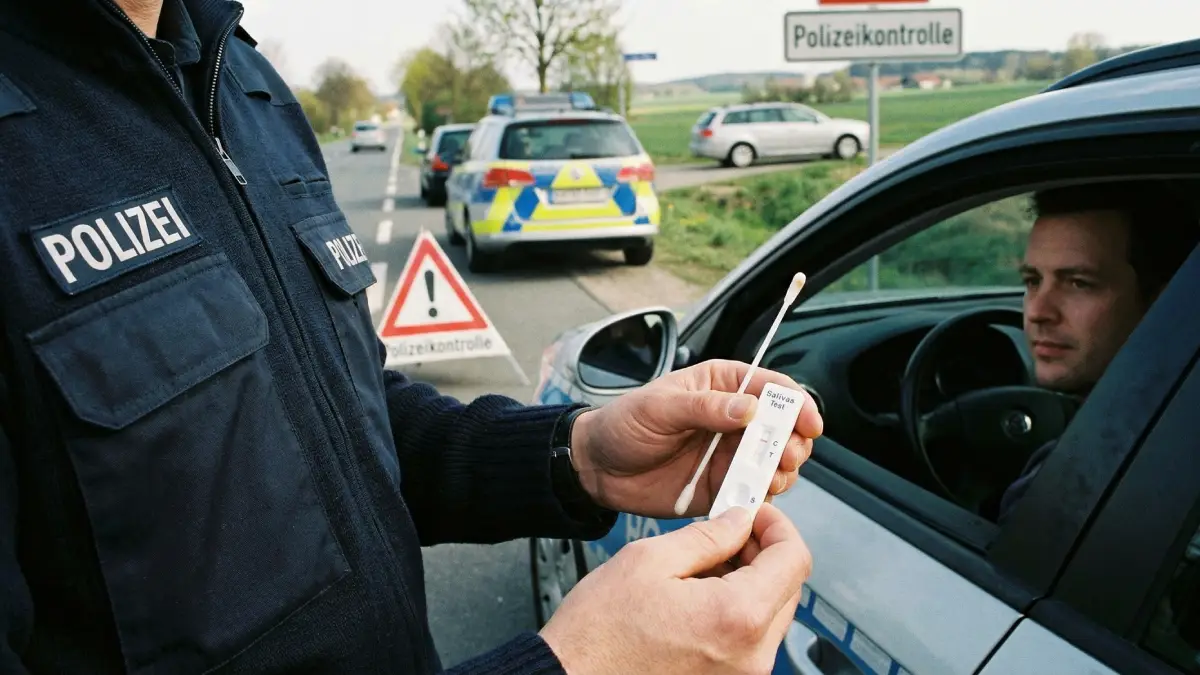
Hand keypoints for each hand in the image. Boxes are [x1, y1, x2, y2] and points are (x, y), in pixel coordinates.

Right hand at [539, 503, 810, 674]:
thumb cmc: (598, 636)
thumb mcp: (648, 560)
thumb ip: (706, 536)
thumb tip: (739, 521)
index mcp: (737, 617)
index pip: (794, 559)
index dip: (778, 526)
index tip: (757, 514)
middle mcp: (751, 655)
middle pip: (788, 588)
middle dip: (764, 553)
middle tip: (728, 534)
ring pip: (771, 614)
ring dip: (750, 582)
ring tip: (703, 568)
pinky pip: (750, 640)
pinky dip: (736, 612)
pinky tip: (698, 598)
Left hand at [570, 359, 823, 517]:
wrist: (598, 467)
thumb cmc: (624, 424)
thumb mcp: (660, 407)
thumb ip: (705, 407)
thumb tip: (750, 407)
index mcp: (722, 385)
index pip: (772, 387)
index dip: (797, 404)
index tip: (810, 423)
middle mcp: (734, 419)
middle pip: (784, 428)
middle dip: (793, 442)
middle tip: (785, 457)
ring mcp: (731, 454)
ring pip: (776, 462)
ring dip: (781, 472)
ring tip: (769, 479)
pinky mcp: (723, 486)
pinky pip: (754, 492)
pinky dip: (762, 497)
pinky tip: (755, 499)